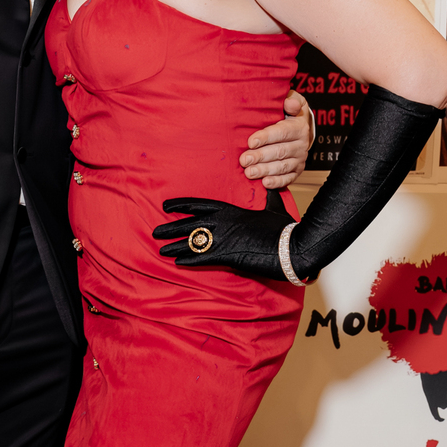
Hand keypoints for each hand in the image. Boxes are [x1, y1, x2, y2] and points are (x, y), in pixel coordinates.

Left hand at [154, 185, 289, 276]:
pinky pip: (202, 258)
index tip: (166, 206)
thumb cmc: (284, 228)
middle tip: (155, 231)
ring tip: (159, 249)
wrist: (291, 246)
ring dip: (174, 246)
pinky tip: (176, 262)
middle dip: (171, 228)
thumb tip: (272, 184)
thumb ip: (270, 195)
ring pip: (192, 242)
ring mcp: (223, 239)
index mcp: (230, 210)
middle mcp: (222, 223)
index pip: (199, 205)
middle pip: (189, 224)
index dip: (180, 205)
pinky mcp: (227, 255)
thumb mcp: (275, 207)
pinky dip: (188, 260)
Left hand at [240, 90, 313, 186]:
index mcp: (298, 127)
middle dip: (260, 157)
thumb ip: (292, 100)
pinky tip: (264, 183)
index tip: (251, 141)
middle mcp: (300, 144)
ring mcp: (299, 159)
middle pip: (279, 152)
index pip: (282, 132)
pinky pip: (287, 179)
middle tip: (244, 160)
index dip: (266, 137)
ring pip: (282, 166)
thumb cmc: (291, 114)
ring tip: (249, 173)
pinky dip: (276, 182)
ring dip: (265, 170)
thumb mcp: (294, 101)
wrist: (302, 130)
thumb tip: (289, 102)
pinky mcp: (296, 171)